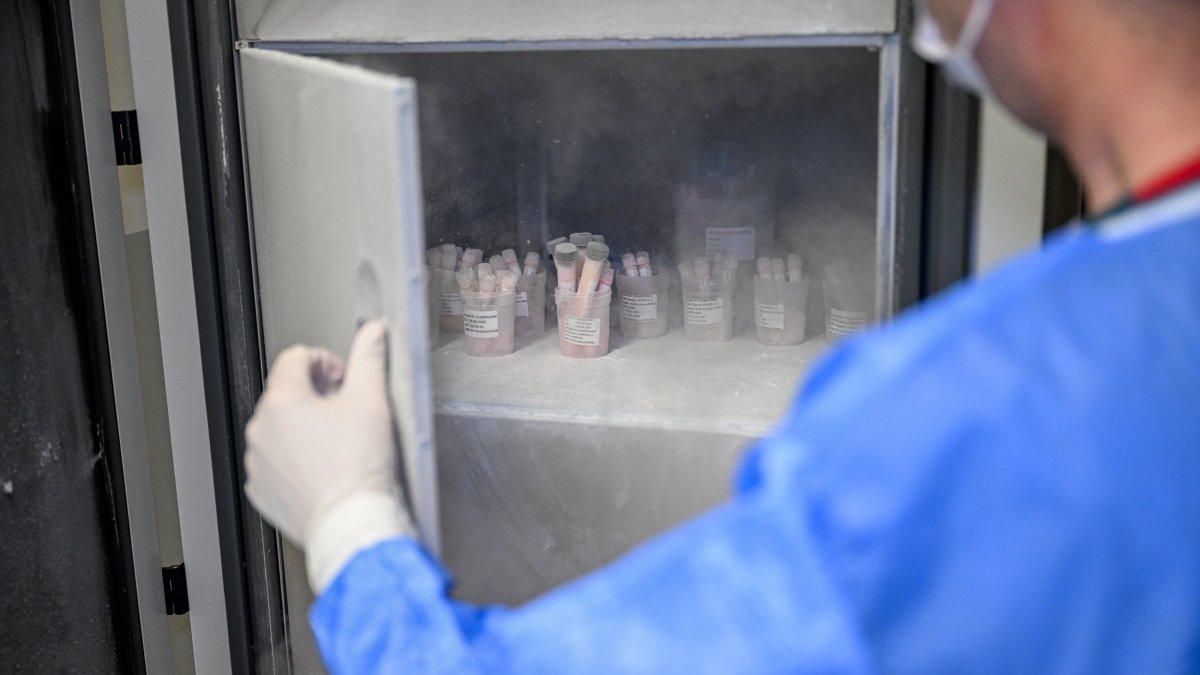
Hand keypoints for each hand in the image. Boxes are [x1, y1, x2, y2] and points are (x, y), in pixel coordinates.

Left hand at [244, 321, 413, 588]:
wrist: (353, 525)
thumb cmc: (360, 469)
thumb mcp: (372, 400)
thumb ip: (370, 358)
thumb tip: (373, 331)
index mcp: (282, 401)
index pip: (296, 357)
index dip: (326, 361)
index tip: (345, 379)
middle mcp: (261, 430)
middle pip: (287, 393)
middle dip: (317, 397)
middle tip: (349, 415)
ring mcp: (258, 464)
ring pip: (280, 430)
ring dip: (306, 430)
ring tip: (339, 448)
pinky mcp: (262, 492)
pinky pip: (276, 464)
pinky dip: (297, 462)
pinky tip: (325, 471)